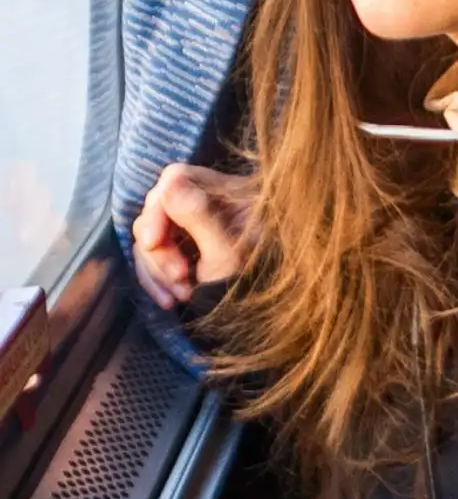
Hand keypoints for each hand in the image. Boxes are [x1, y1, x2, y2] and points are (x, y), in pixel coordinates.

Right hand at [130, 164, 259, 309]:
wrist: (263, 320)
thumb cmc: (257, 288)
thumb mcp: (229, 257)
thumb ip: (201, 217)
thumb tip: (170, 182)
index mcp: (234, 194)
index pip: (177, 178)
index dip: (157, 209)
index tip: (152, 243)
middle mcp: (214, 204)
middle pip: (159, 208)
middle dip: (159, 248)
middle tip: (179, 277)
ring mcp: (198, 227)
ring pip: (152, 235)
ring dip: (157, 268)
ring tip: (181, 295)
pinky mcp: (186, 249)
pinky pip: (154, 255)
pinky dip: (156, 278)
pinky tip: (170, 301)